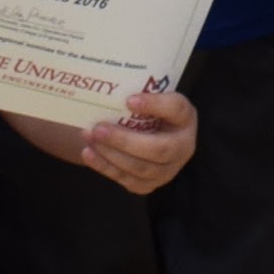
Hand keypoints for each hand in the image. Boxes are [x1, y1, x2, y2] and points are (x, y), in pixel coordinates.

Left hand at [72, 83, 197, 194]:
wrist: (149, 135)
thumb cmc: (149, 111)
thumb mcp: (152, 96)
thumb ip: (140, 92)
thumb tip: (114, 89)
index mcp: (185, 118)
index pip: (176, 109)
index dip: (155, 105)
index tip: (129, 100)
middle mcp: (183, 147)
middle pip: (158, 149)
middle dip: (125, 140)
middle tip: (99, 128)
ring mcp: (167, 170)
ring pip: (141, 168)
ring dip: (111, 154)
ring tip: (89, 137)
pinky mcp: (149, 184)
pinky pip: (127, 180)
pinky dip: (105, 167)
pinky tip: (88, 153)